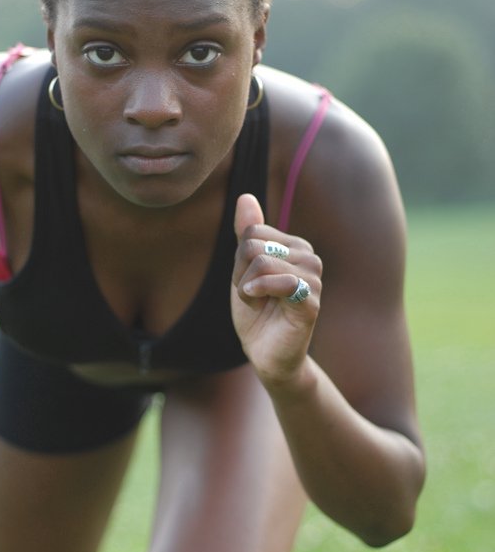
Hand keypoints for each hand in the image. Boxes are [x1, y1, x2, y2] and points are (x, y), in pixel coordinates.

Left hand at [231, 193, 321, 386]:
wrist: (266, 354)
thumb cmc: (257, 312)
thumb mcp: (244, 269)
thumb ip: (247, 234)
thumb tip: (246, 197)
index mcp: (295, 246)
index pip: (251, 232)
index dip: (238, 261)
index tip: (249, 282)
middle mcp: (309, 256)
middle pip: (253, 243)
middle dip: (241, 273)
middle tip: (253, 296)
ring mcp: (313, 278)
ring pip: (261, 260)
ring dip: (246, 287)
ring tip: (259, 304)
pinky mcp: (310, 300)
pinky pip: (279, 281)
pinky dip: (257, 291)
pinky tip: (259, 304)